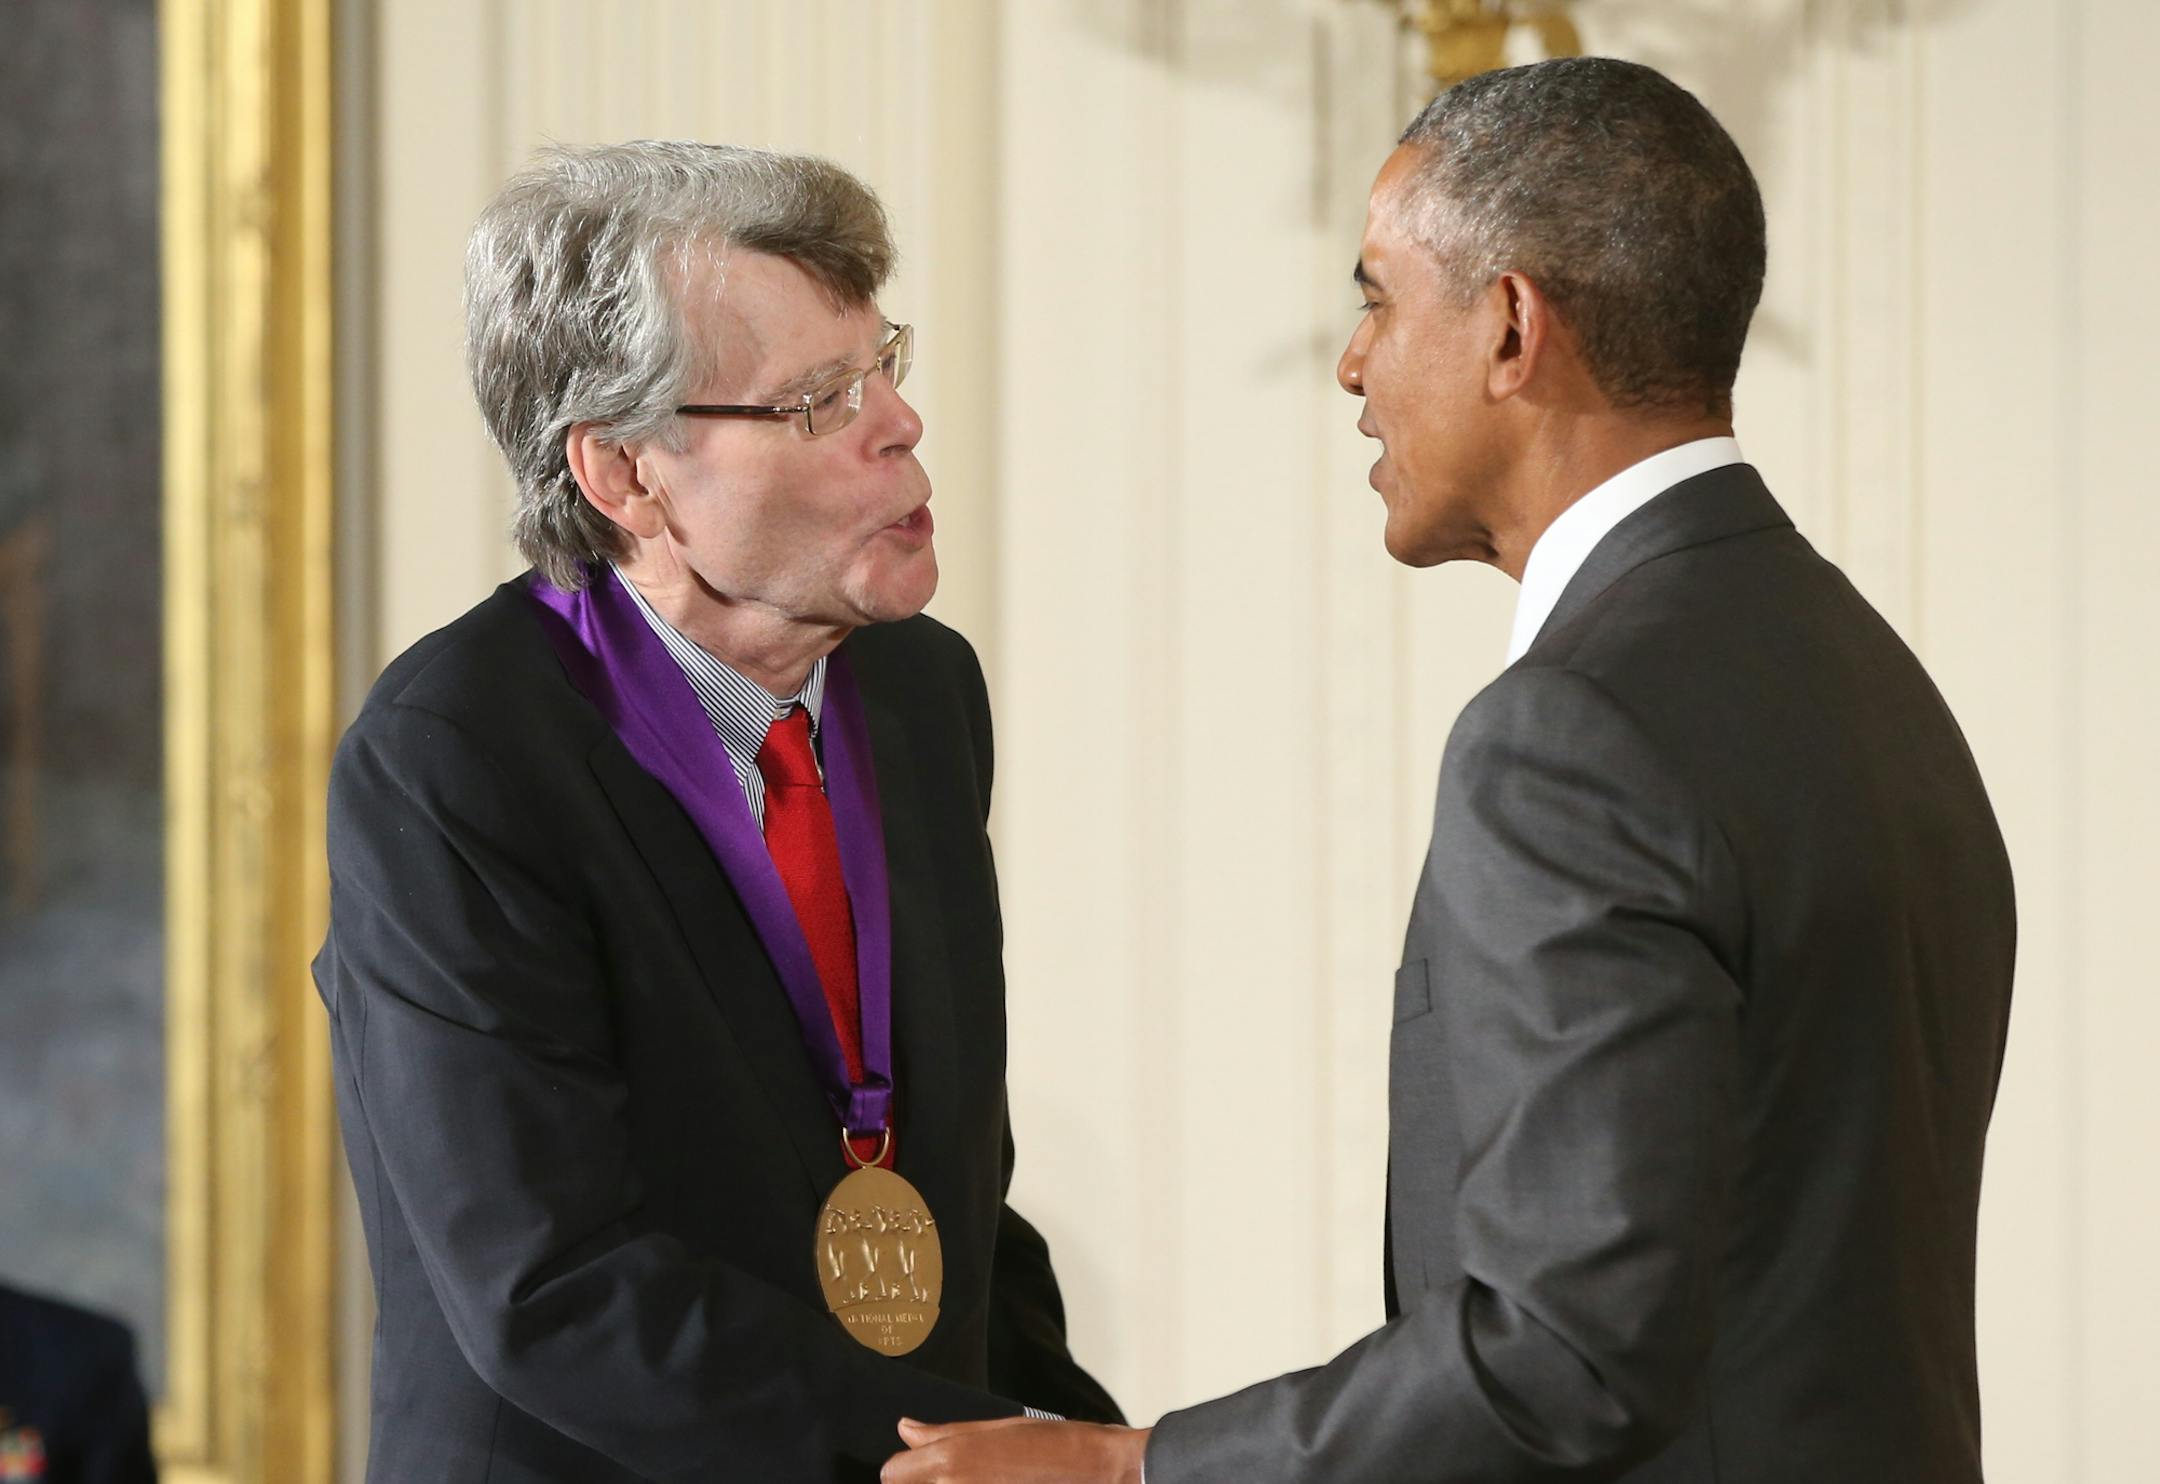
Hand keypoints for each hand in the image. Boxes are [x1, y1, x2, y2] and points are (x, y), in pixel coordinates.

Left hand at [881, 1416, 1151, 1483]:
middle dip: (924, 1481)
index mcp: (952, 1461)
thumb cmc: (1053, 1445)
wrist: (1097, 1472)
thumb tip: (906, 1430)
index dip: (906, 1467)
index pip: (893, 1473)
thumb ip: (944, 1433)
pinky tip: (993, 1482)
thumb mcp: (998, 1428)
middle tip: (964, 1471)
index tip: (921, 1464)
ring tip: (985, 1477)